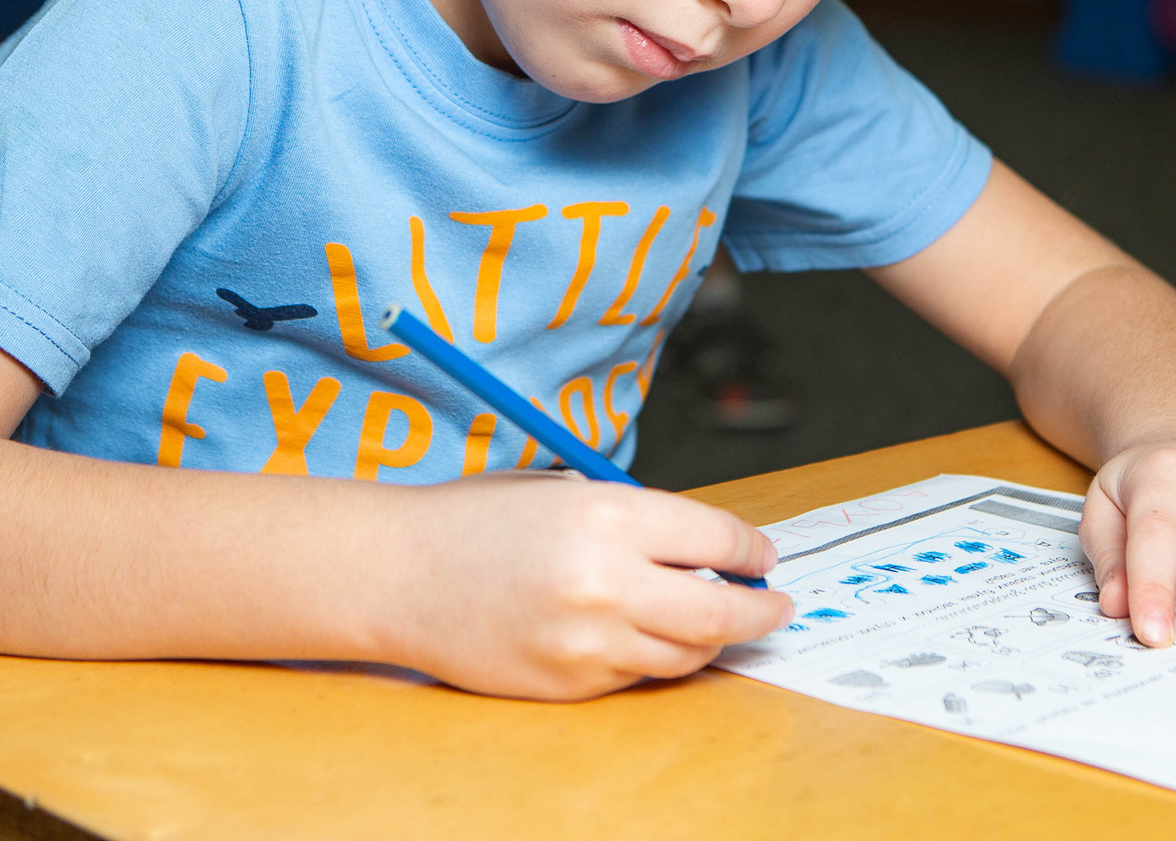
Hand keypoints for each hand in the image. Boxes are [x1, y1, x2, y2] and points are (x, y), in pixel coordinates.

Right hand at [377, 474, 792, 698]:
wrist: (400, 573)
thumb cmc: (480, 521)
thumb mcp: (569, 491)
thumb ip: (639, 522)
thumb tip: (712, 553)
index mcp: (608, 515)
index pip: (717, 540)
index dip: (751, 549)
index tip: (762, 556)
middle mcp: (604, 581)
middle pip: (720, 611)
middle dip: (760, 611)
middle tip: (775, 607)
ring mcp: (586, 641)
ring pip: (685, 654)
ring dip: (709, 639)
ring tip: (711, 621)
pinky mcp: (568, 684)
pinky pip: (635, 676)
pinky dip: (650, 656)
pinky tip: (639, 633)